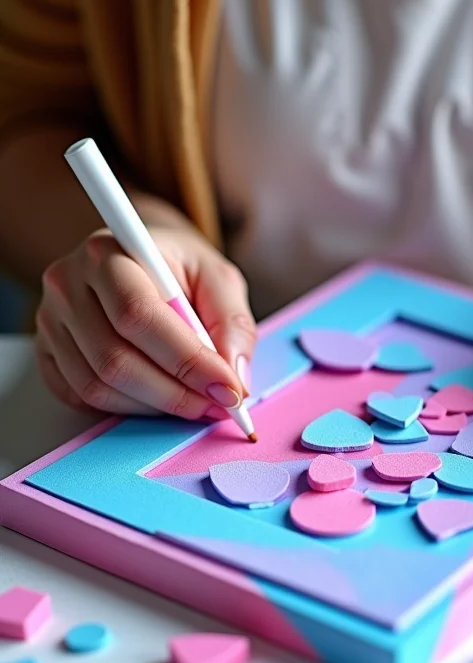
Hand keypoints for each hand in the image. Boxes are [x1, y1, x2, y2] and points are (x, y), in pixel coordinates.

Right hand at [35, 222, 256, 418]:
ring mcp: (50, 322)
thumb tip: (234, 379)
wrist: (140, 260)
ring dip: (157, 406)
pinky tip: (162, 399)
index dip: (187, 361)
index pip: (139, 315)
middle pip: (115, 360)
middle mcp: (67, 285)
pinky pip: (82, 397)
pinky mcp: (47, 353)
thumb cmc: (179, 269)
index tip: (229, 389)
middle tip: (220, 405)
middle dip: (177, 393)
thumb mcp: (218, 280)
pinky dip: (130, 409)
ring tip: (198, 402)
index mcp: (108, 253)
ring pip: (98, 386)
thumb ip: (233, 324)